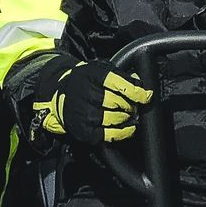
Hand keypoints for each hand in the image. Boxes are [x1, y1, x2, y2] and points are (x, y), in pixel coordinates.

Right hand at [30, 59, 152, 142]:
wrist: (59, 96)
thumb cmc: (85, 82)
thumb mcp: (99, 71)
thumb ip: (120, 76)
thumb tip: (141, 85)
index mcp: (91, 75)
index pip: (118, 83)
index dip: (135, 91)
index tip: (146, 96)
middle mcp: (85, 94)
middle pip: (118, 102)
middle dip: (131, 105)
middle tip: (134, 106)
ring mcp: (84, 113)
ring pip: (115, 119)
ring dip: (127, 119)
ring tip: (129, 116)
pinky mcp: (85, 130)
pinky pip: (110, 135)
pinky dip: (123, 133)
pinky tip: (128, 128)